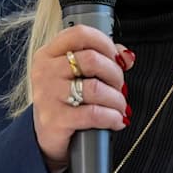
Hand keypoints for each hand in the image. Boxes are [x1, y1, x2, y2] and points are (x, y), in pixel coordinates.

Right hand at [30, 24, 133, 172]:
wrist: (45, 138)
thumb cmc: (64, 101)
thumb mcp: (75, 75)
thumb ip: (101, 58)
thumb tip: (126, 56)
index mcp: (48, 54)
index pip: (79, 33)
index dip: (105, 42)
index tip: (116, 57)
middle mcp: (45, 72)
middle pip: (91, 60)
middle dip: (115, 74)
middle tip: (120, 86)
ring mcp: (48, 96)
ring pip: (95, 88)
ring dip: (116, 99)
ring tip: (119, 106)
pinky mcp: (55, 120)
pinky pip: (93, 114)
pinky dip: (111, 117)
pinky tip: (116, 120)